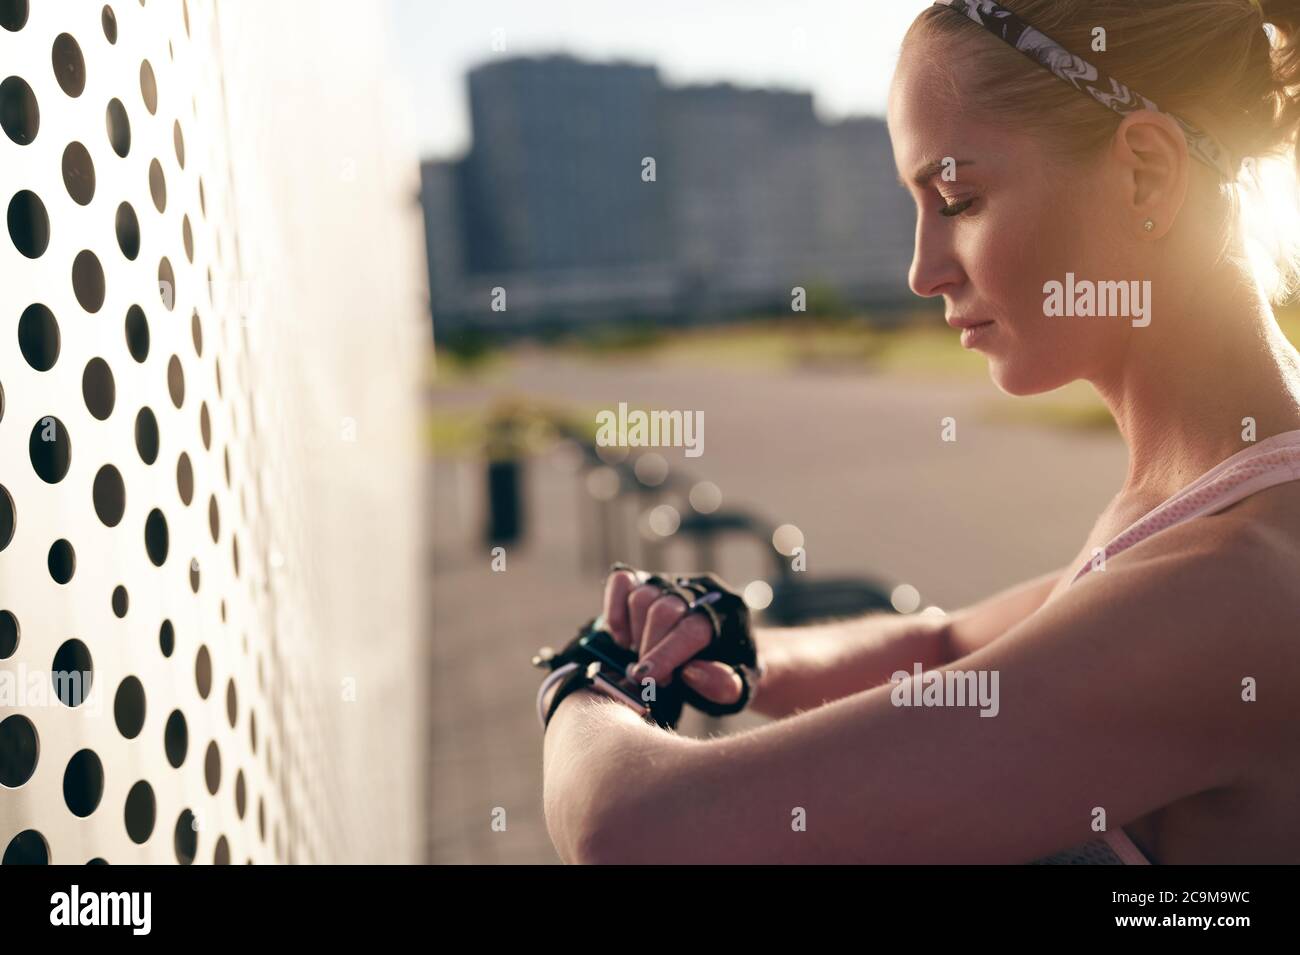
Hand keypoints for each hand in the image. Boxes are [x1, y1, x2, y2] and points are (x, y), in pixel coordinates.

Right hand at [602, 569, 743, 706]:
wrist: (714, 652)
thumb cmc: (724, 671)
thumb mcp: (736, 688)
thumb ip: (722, 684)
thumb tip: (691, 672)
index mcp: (728, 614)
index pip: (693, 628)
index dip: (666, 654)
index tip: (646, 677)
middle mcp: (698, 591)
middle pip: (664, 610)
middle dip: (650, 648)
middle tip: (650, 678)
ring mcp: (669, 582)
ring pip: (641, 597)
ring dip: (635, 634)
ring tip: (643, 658)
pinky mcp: (644, 579)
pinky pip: (621, 582)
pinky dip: (615, 612)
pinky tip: (624, 639)